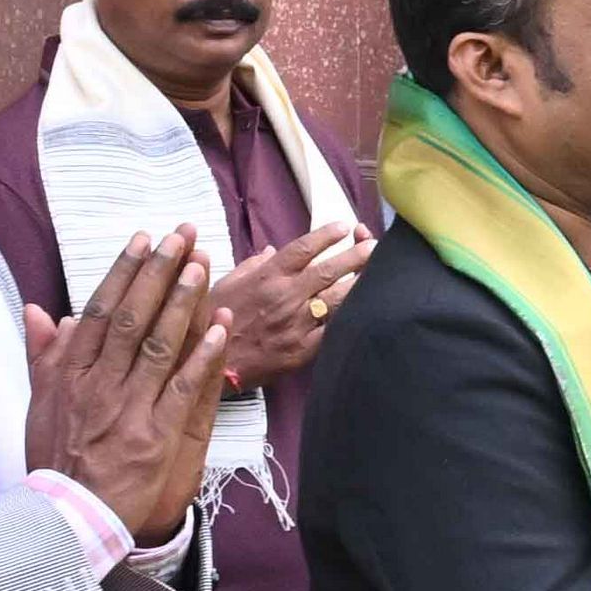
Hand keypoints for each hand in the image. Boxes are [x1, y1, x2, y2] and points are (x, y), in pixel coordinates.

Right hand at [25, 225, 227, 542]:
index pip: (99, 310)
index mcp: (70, 372)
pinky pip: (181, 390)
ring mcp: (127, 409)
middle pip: (131, 317)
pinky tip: (219, 328)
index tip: (143, 240)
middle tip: (180, 236)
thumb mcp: (38, 403)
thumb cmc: (55, 461)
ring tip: (202, 267)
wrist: (65, 517)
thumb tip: (40, 310)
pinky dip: (201, 358)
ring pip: (158, 345)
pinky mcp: (154, 437)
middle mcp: (97, 383)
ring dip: (182, 303)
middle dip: (158, 273)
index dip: (124, 272)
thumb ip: (43, 355)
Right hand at [204, 221, 371, 383]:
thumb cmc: (216, 320)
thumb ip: (252, 265)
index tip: (344, 227)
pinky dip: (349, 318)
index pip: (303, 249)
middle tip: (374, 245)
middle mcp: (285, 296)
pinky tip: (364, 309)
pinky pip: (332, 329)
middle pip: (328, 270)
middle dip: (355, 256)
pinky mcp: (304, 349)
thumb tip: (272, 250)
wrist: (212, 363)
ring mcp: (297, 322)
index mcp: (267, 276)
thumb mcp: (226, 283)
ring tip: (378, 273)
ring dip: (359, 283)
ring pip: (337, 298)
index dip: (326, 235)